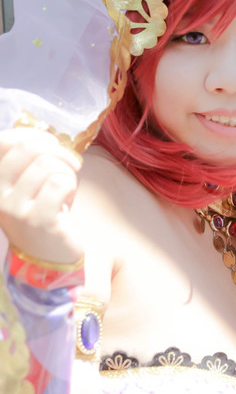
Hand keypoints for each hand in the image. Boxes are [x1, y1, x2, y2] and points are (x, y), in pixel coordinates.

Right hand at [0, 129, 82, 263]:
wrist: (48, 259)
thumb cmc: (43, 216)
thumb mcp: (29, 186)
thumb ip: (29, 161)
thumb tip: (45, 135)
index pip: (3, 142)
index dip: (31, 135)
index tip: (51, 143)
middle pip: (28, 149)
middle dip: (57, 150)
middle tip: (71, 163)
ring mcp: (16, 209)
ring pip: (46, 165)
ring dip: (66, 170)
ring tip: (68, 184)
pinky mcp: (39, 220)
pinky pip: (59, 182)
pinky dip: (70, 185)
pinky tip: (69, 197)